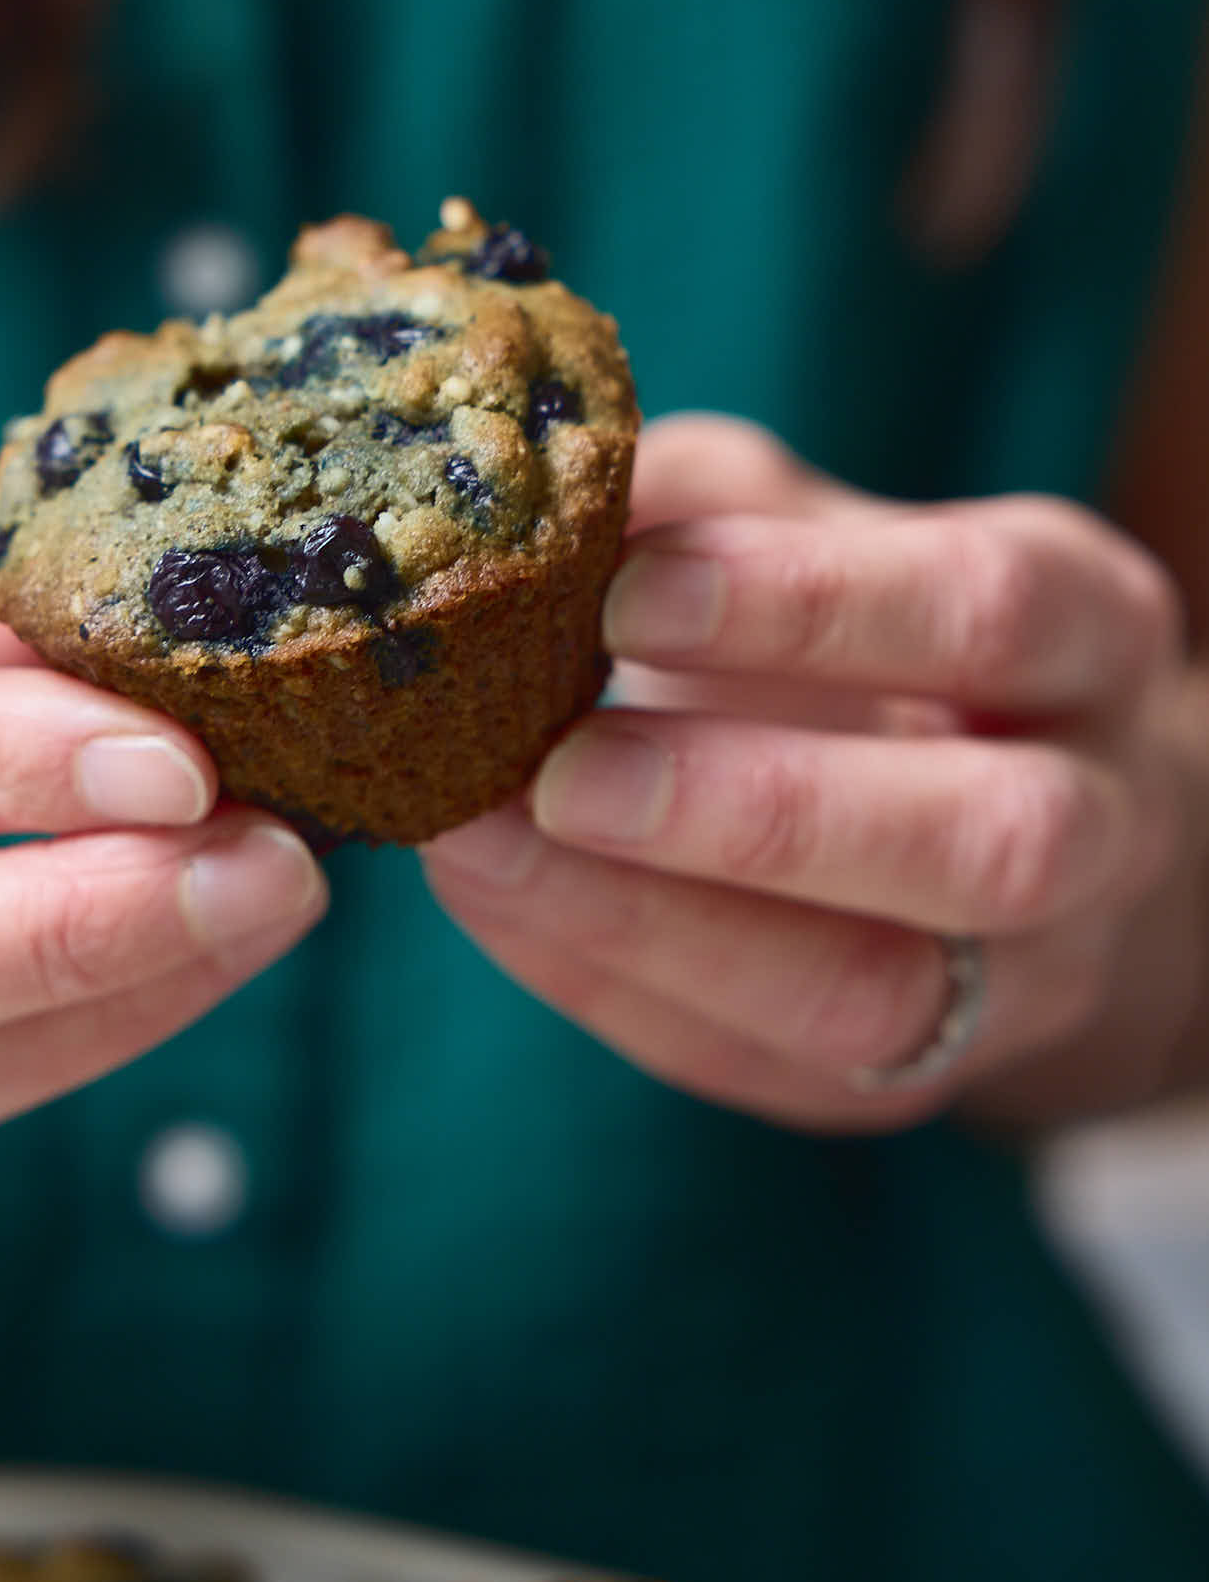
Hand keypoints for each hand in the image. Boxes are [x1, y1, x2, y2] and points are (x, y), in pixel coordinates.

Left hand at [425, 415, 1208, 1130]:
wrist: (978, 808)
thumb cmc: (870, 624)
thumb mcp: (817, 527)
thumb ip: (704, 502)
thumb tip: (540, 500)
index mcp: (1087, 631)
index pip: (985, 612)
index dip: (810, 607)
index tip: (629, 593)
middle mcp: (1102, 817)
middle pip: (989, 842)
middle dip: (763, 812)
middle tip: (561, 772)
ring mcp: (1022, 979)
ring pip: (877, 996)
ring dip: (656, 927)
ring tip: (480, 843)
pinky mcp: (904, 1080)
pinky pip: (762, 1065)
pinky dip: (609, 980)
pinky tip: (494, 899)